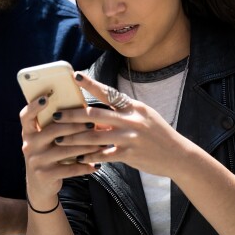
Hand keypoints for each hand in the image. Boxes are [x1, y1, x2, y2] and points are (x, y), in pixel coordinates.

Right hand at [20, 92, 102, 209]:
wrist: (40, 186)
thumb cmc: (48, 155)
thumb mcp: (45, 141)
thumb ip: (54, 126)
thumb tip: (79, 107)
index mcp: (28, 133)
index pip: (26, 116)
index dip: (34, 106)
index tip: (46, 97)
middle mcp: (29, 145)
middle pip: (53, 130)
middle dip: (75, 126)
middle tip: (93, 123)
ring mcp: (36, 161)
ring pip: (65, 150)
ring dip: (86, 147)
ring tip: (101, 143)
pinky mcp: (45, 175)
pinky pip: (69, 169)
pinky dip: (85, 166)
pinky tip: (97, 164)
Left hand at [51, 72, 183, 176]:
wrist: (179, 155)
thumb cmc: (158, 135)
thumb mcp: (143, 117)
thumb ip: (121, 114)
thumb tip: (97, 114)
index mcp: (134, 107)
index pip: (108, 92)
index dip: (91, 85)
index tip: (75, 77)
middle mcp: (131, 120)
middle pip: (95, 115)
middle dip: (72, 116)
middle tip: (55, 116)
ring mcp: (130, 137)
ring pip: (94, 136)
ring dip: (74, 139)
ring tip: (59, 140)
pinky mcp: (129, 154)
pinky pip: (103, 155)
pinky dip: (89, 157)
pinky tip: (78, 158)